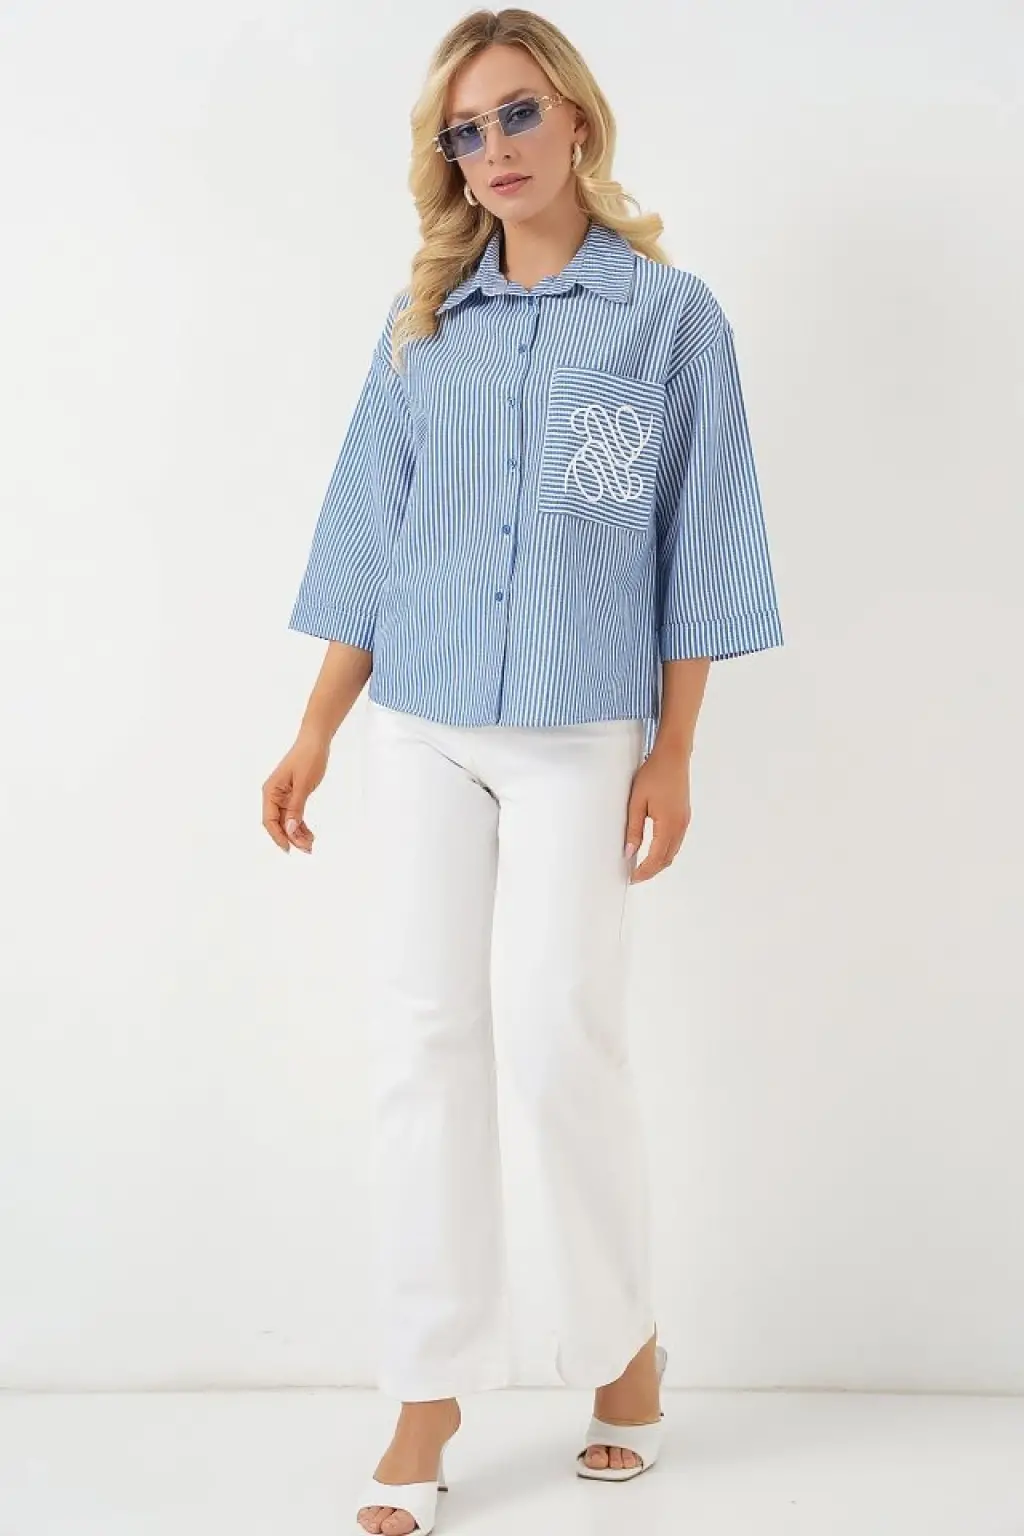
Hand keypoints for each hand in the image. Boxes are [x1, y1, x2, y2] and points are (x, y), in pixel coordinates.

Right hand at [262, 730, 330, 853]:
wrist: (315, 742)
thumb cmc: (308, 758)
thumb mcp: (304, 784)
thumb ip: (296, 807)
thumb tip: (290, 828)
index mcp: (270, 791)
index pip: (269, 820)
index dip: (278, 836)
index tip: (289, 849)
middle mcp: (274, 796)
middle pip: (279, 824)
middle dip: (291, 838)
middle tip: (307, 849)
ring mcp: (283, 797)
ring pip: (287, 822)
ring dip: (297, 834)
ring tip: (311, 845)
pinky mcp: (293, 796)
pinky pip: (295, 815)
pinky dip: (301, 826)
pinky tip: (310, 835)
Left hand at [623, 747, 691, 883]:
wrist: (673, 756)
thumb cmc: (654, 774)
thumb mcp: (637, 802)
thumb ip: (633, 829)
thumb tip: (629, 852)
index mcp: (668, 824)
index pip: (656, 858)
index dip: (644, 871)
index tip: (632, 878)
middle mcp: (680, 826)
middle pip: (667, 859)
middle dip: (652, 871)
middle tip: (635, 876)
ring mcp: (684, 821)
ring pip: (673, 851)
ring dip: (659, 862)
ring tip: (642, 866)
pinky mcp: (684, 815)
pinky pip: (676, 841)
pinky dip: (665, 851)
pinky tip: (653, 849)